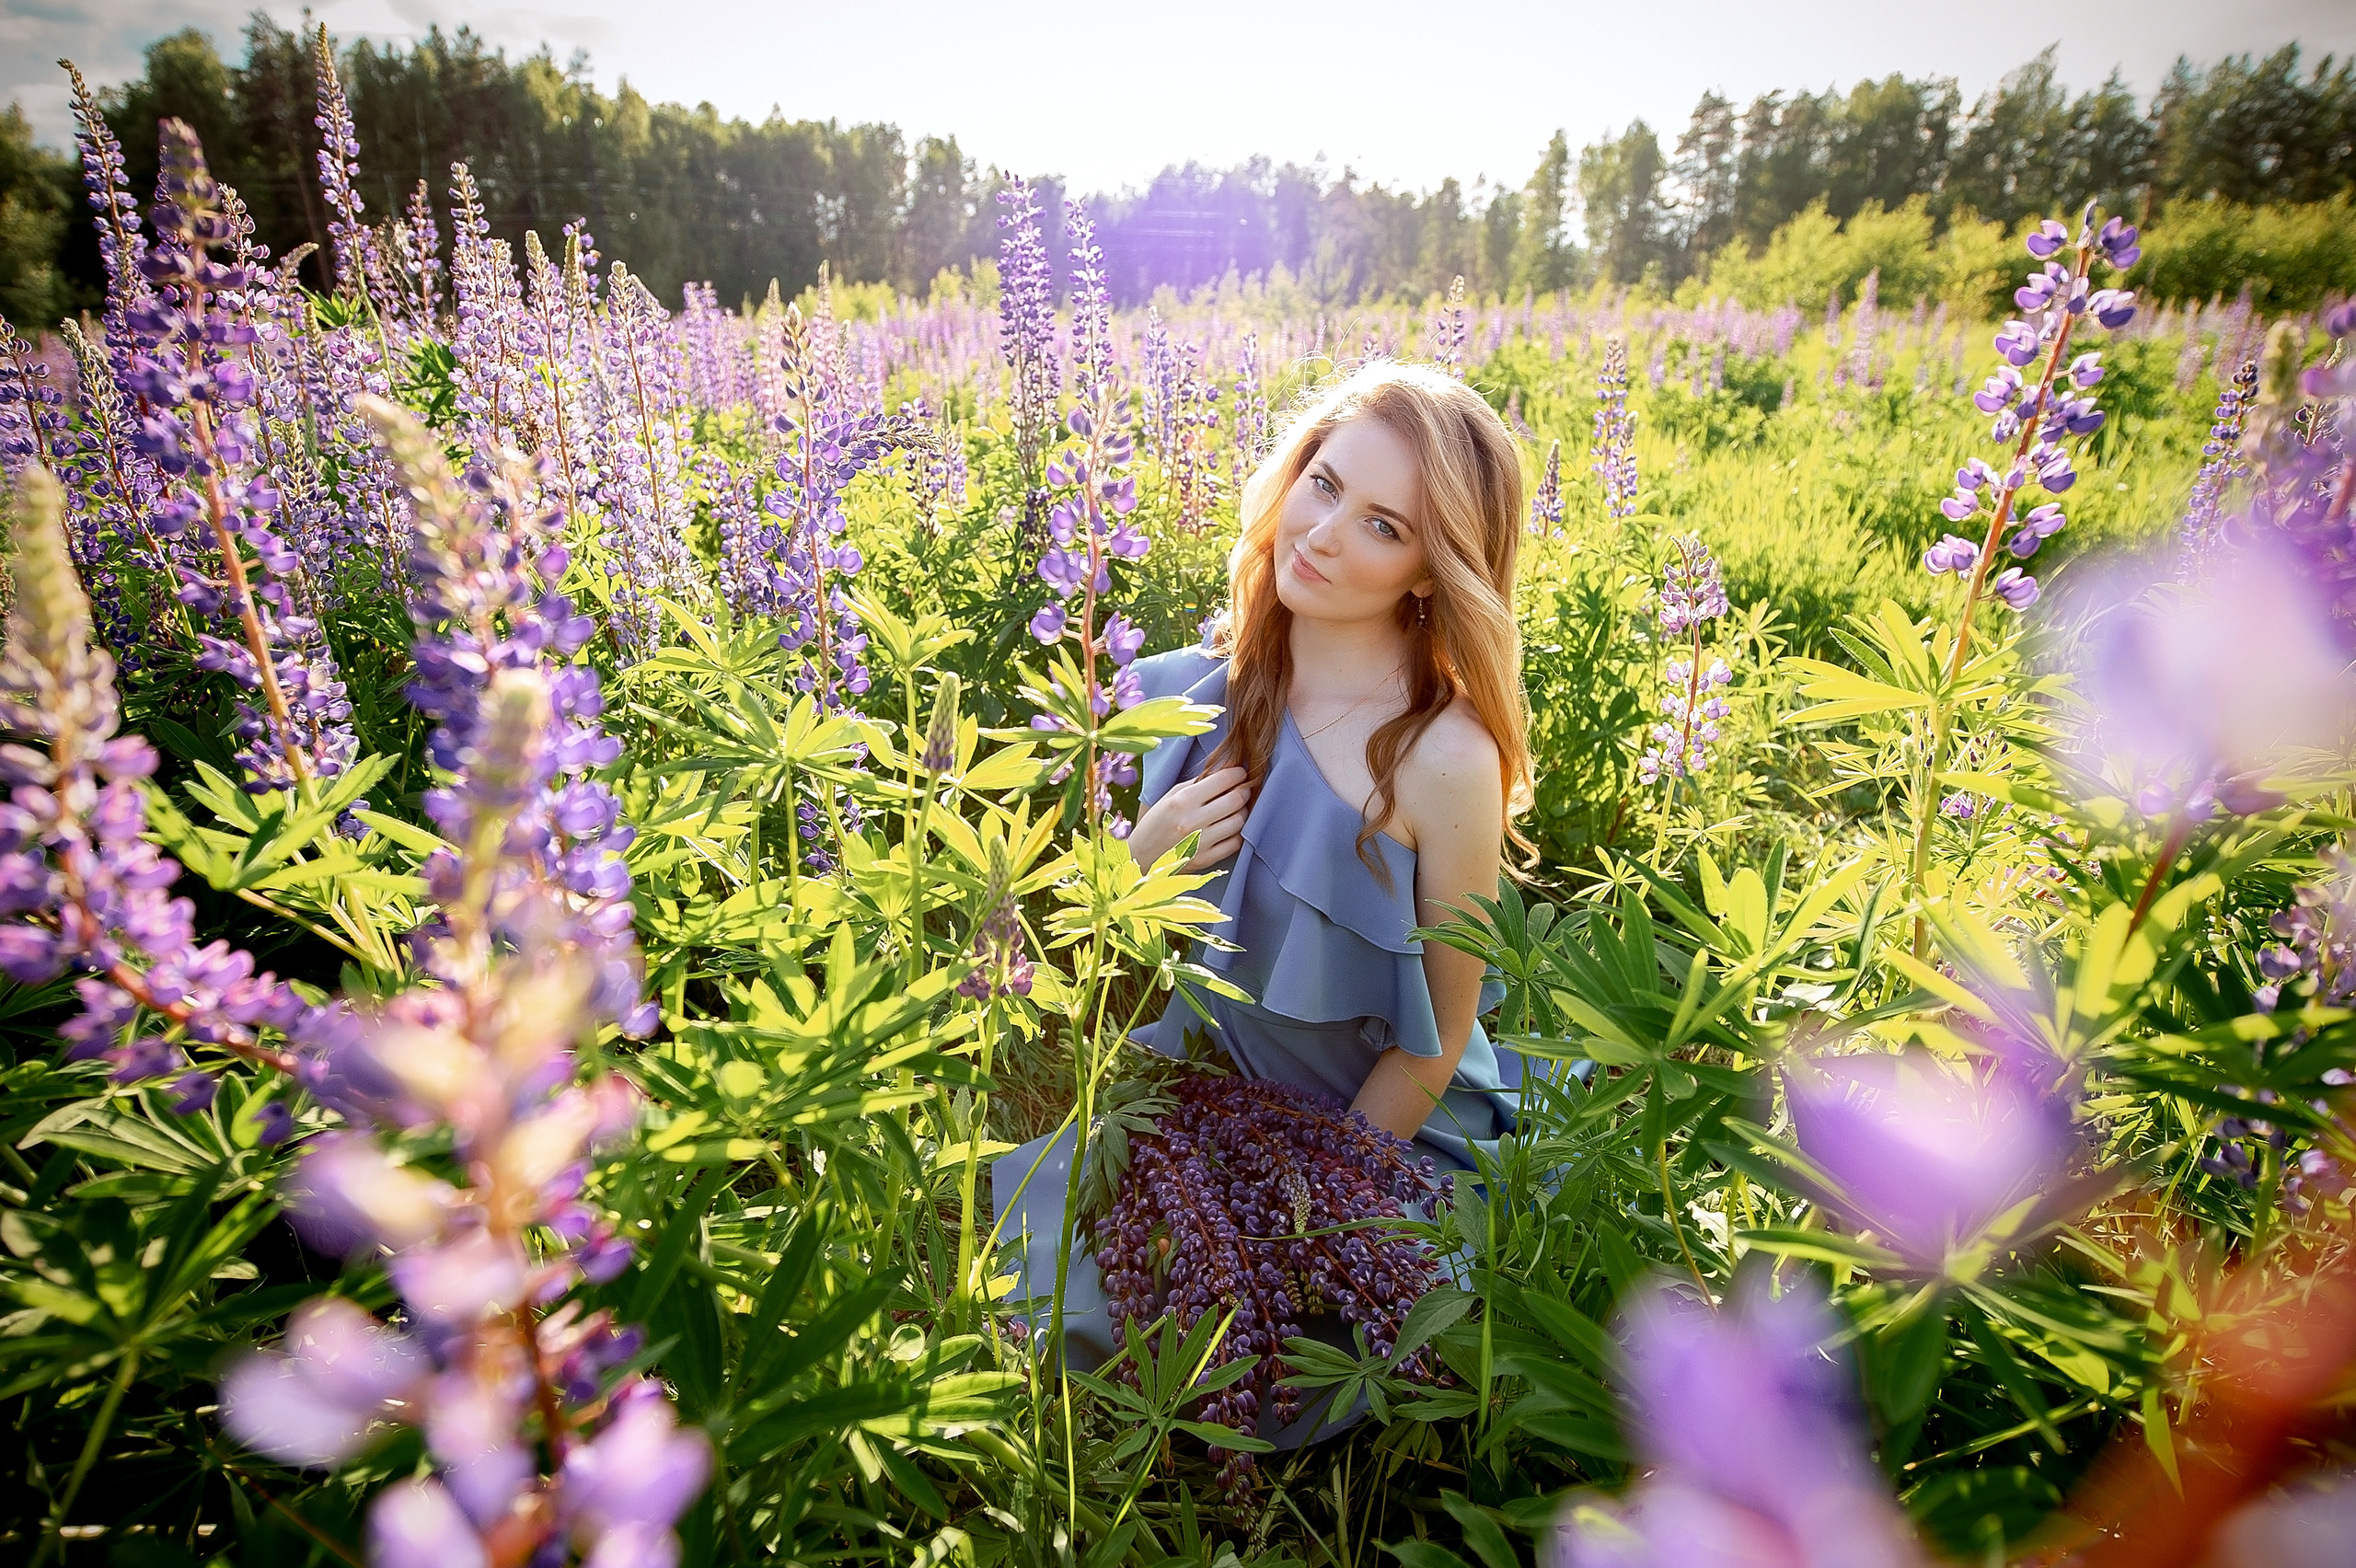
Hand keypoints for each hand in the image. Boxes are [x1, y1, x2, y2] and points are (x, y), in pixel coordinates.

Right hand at [1128, 766, 1250, 872]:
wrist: (1142, 855)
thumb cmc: (1158, 821)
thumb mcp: (1171, 795)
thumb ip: (1198, 782)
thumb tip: (1226, 768)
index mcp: (1182, 800)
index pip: (1223, 780)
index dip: (1237, 774)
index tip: (1240, 773)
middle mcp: (1192, 820)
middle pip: (1236, 800)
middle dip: (1244, 791)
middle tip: (1243, 789)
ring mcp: (1200, 842)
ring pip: (1239, 821)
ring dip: (1242, 812)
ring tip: (1235, 809)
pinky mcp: (1206, 859)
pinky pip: (1235, 843)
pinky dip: (1237, 833)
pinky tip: (1230, 828)